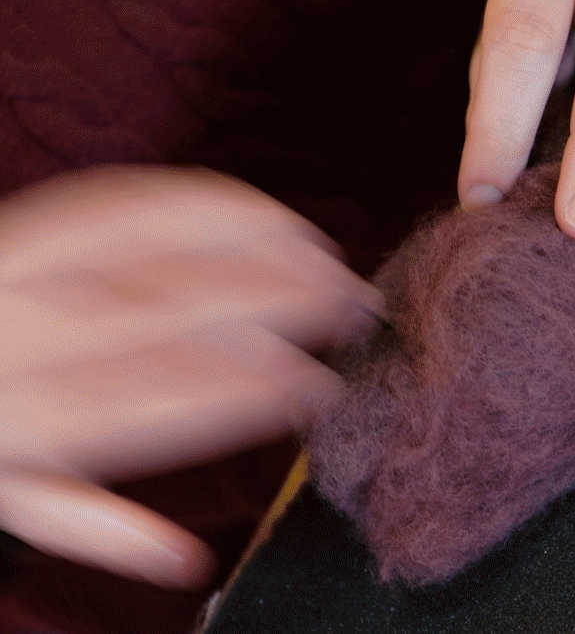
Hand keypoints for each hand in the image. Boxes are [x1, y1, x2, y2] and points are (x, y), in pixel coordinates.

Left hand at [0, 166, 381, 588]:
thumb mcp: (20, 498)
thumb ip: (103, 530)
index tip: (321, 388)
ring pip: (161, 243)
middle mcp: (32, 335)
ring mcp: (32, 267)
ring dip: (260, 246)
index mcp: (36, 420)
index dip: (257, 392)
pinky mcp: (39, 220)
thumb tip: (192, 562)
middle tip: (353, 308)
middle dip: (281, 303)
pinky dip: (212, 204)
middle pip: (176, 308)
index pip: (169, 400)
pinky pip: (136, 200)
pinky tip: (270, 218)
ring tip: (329, 260)